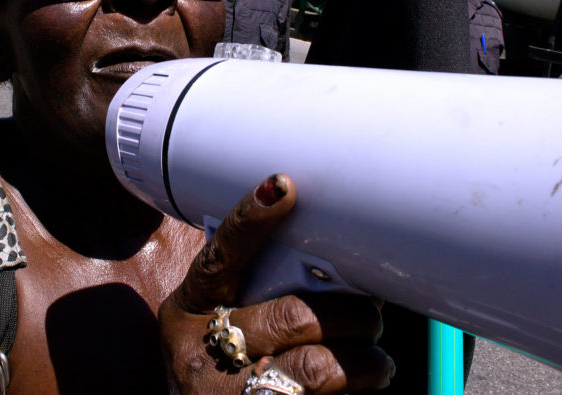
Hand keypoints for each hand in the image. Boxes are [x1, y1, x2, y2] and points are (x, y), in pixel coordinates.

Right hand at [158, 175, 393, 393]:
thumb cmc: (222, 367)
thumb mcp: (215, 322)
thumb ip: (252, 287)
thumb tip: (327, 251)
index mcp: (188, 312)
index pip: (220, 258)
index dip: (250, 222)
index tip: (282, 187)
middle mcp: (202, 353)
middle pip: (289, 315)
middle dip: (347, 311)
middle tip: (368, 308)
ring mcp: (230, 394)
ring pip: (318, 366)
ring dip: (363, 357)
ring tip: (373, 355)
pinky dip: (360, 386)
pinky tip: (365, 379)